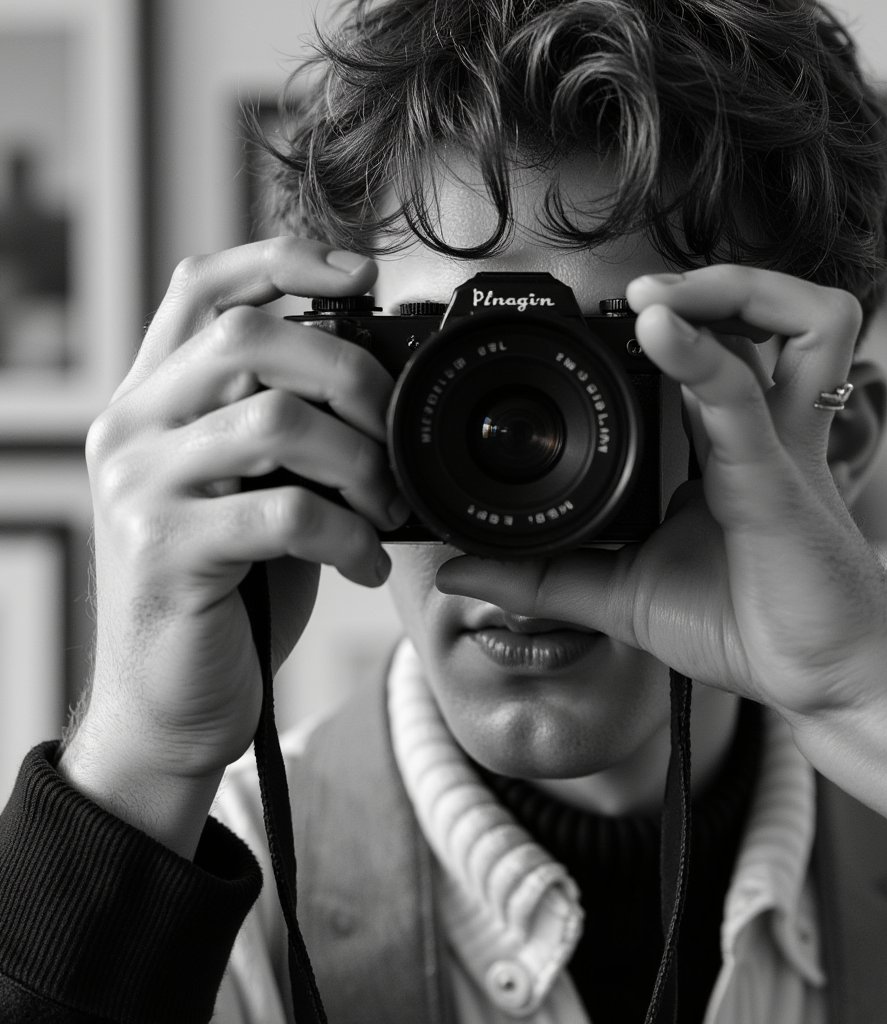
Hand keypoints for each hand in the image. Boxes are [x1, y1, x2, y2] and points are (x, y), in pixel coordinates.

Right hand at [63, 238, 406, 852]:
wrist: (169, 701)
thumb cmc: (229, 591)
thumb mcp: (254, 490)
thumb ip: (288, 430)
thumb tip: (378, 380)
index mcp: (154, 400)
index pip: (202, 287)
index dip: (282, 259)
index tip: (361, 274)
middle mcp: (133, 428)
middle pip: (249, 336)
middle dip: (350, 372)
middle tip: (393, 431)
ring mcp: (140, 488)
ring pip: (274, 420)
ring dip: (359, 461)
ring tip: (386, 506)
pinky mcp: (165, 552)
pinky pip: (283, 512)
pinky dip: (348, 534)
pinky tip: (364, 563)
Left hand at [436, 265, 886, 726]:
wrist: (830, 681)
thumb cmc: (751, 629)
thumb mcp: (620, 597)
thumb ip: (542, 579)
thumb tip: (457, 570)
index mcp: (728, 451)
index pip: (710, 358)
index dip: (672, 327)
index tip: (602, 321)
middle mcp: (762, 433)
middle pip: (767, 315)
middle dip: (710, 283)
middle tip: (641, 294)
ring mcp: (778, 447)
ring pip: (791, 321)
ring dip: (727, 288)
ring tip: (659, 297)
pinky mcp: (779, 477)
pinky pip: (742, 395)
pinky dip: (699, 354)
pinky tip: (657, 327)